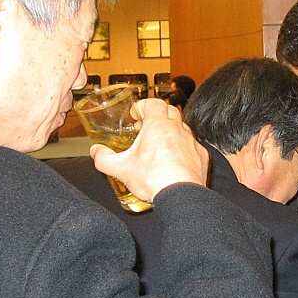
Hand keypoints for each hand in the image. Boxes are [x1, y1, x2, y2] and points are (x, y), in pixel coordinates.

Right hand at [91, 98, 207, 200]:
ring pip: (183, 127)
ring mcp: (191, 141)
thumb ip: (104, 158)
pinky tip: (174, 160)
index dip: (144, 105)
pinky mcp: (200, 155)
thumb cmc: (152, 178)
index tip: (137, 114)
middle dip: (159, 114)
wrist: (179, 195)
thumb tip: (96, 152)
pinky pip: (192, 145)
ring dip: (172, 130)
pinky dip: (183, 147)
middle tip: (147, 126)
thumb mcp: (120, 168)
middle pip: (171, 110)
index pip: (154, 102)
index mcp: (158, 125)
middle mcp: (177, 129)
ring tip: (160, 144)